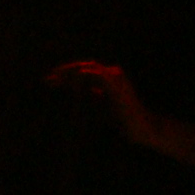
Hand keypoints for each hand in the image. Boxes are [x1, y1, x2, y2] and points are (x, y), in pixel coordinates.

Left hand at [47, 60, 194, 164]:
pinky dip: (82, 77)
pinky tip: (71, 83)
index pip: (84, 69)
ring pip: (88, 68)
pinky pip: (97, 76)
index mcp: (109, 77)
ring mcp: (117, 78)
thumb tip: (72, 89)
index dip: (66, 73)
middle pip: (83, 65)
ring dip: (70, 73)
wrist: (145, 128)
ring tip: (56, 80)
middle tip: (48, 78)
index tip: (50, 79)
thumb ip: (89, 95)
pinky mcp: (118, 86)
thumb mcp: (101, 105)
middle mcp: (113, 74)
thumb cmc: (124, 119)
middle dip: (64, 71)